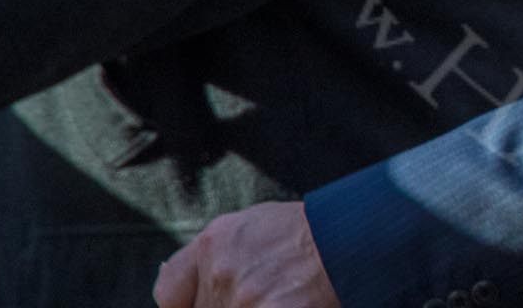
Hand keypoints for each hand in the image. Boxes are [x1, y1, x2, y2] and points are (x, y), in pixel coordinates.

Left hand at [154, 201, 339, 307]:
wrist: (353, 236)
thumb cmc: (306, 231)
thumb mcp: (252, 224)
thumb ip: (212, 253)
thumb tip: (169, 283)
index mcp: (214, 243)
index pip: (170, 294)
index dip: (187, 304)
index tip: (203, 303)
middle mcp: (223, 272)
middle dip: (228, 306)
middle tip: (260, 294)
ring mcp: (246, 300)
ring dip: (254, 307)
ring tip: (278, 295)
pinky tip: (289, 303)